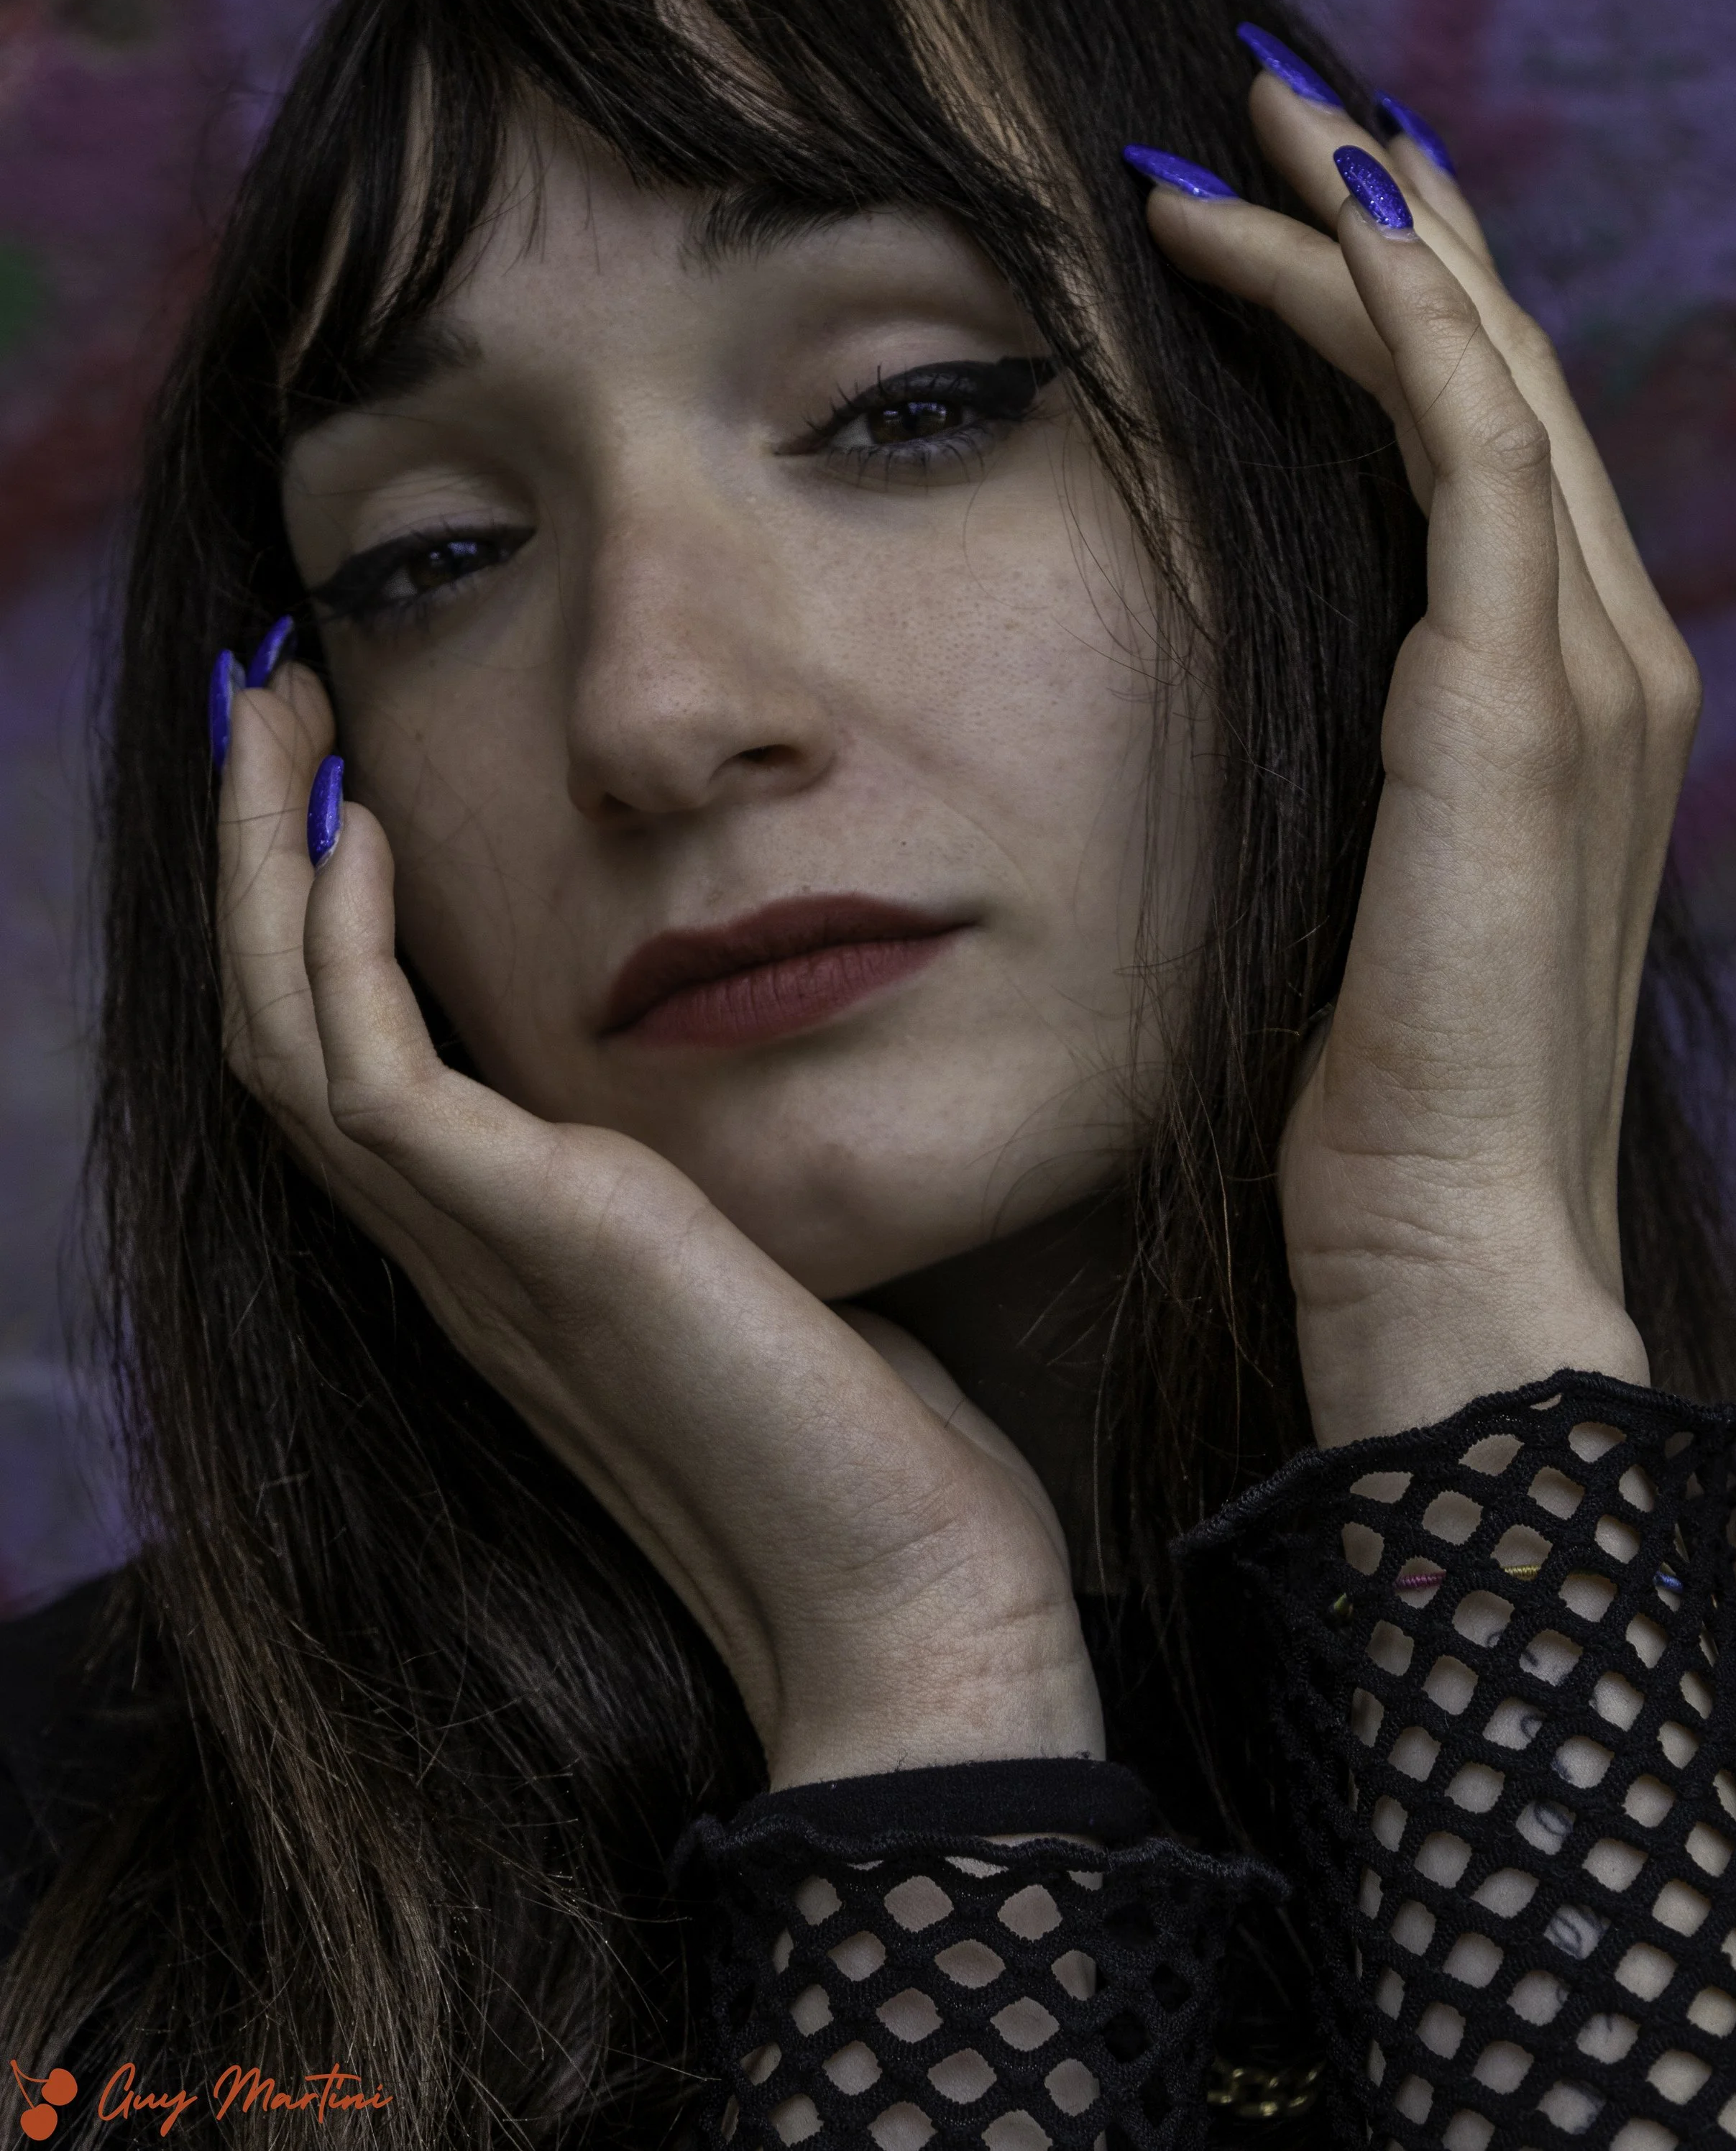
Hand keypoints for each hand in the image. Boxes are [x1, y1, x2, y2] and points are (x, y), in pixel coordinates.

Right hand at [215, 673, 1101, 1782]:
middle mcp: (456, 1255)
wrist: (907, 1599)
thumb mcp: (762, 1267)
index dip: (311, 919)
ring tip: (272, 717)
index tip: (336, 778)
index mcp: (501, 1256)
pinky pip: (372, 1076)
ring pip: (288, 1034)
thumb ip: (699, 1188)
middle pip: (283, 1025)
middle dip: (259, 857)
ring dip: (266, 866)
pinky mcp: (535, 1247)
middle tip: (260, 706)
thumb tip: (725, 1084)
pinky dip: (345, 949)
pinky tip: (365, 838)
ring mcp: (478, 1258)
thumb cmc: (866, 1447)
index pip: (351, 1063)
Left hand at [1139, 76, 1698, 1446]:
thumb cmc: (1375, 1106)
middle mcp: (1607, 660)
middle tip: (1267, 118)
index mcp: (1563, 709)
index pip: (1486, 454)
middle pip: (1502, 376)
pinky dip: (1381, 320)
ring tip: (1250, 130)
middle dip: (1392, 229)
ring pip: (1486, 373)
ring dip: (1373, 234)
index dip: (1395, 319)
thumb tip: (1253, 724)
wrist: (1443, 1241)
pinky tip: (1276, 236)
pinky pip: (1462, 443)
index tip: (1268, 233)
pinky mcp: (1523, 698)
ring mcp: (1586, 670)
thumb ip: (1353, 787)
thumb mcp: (1357, 904)